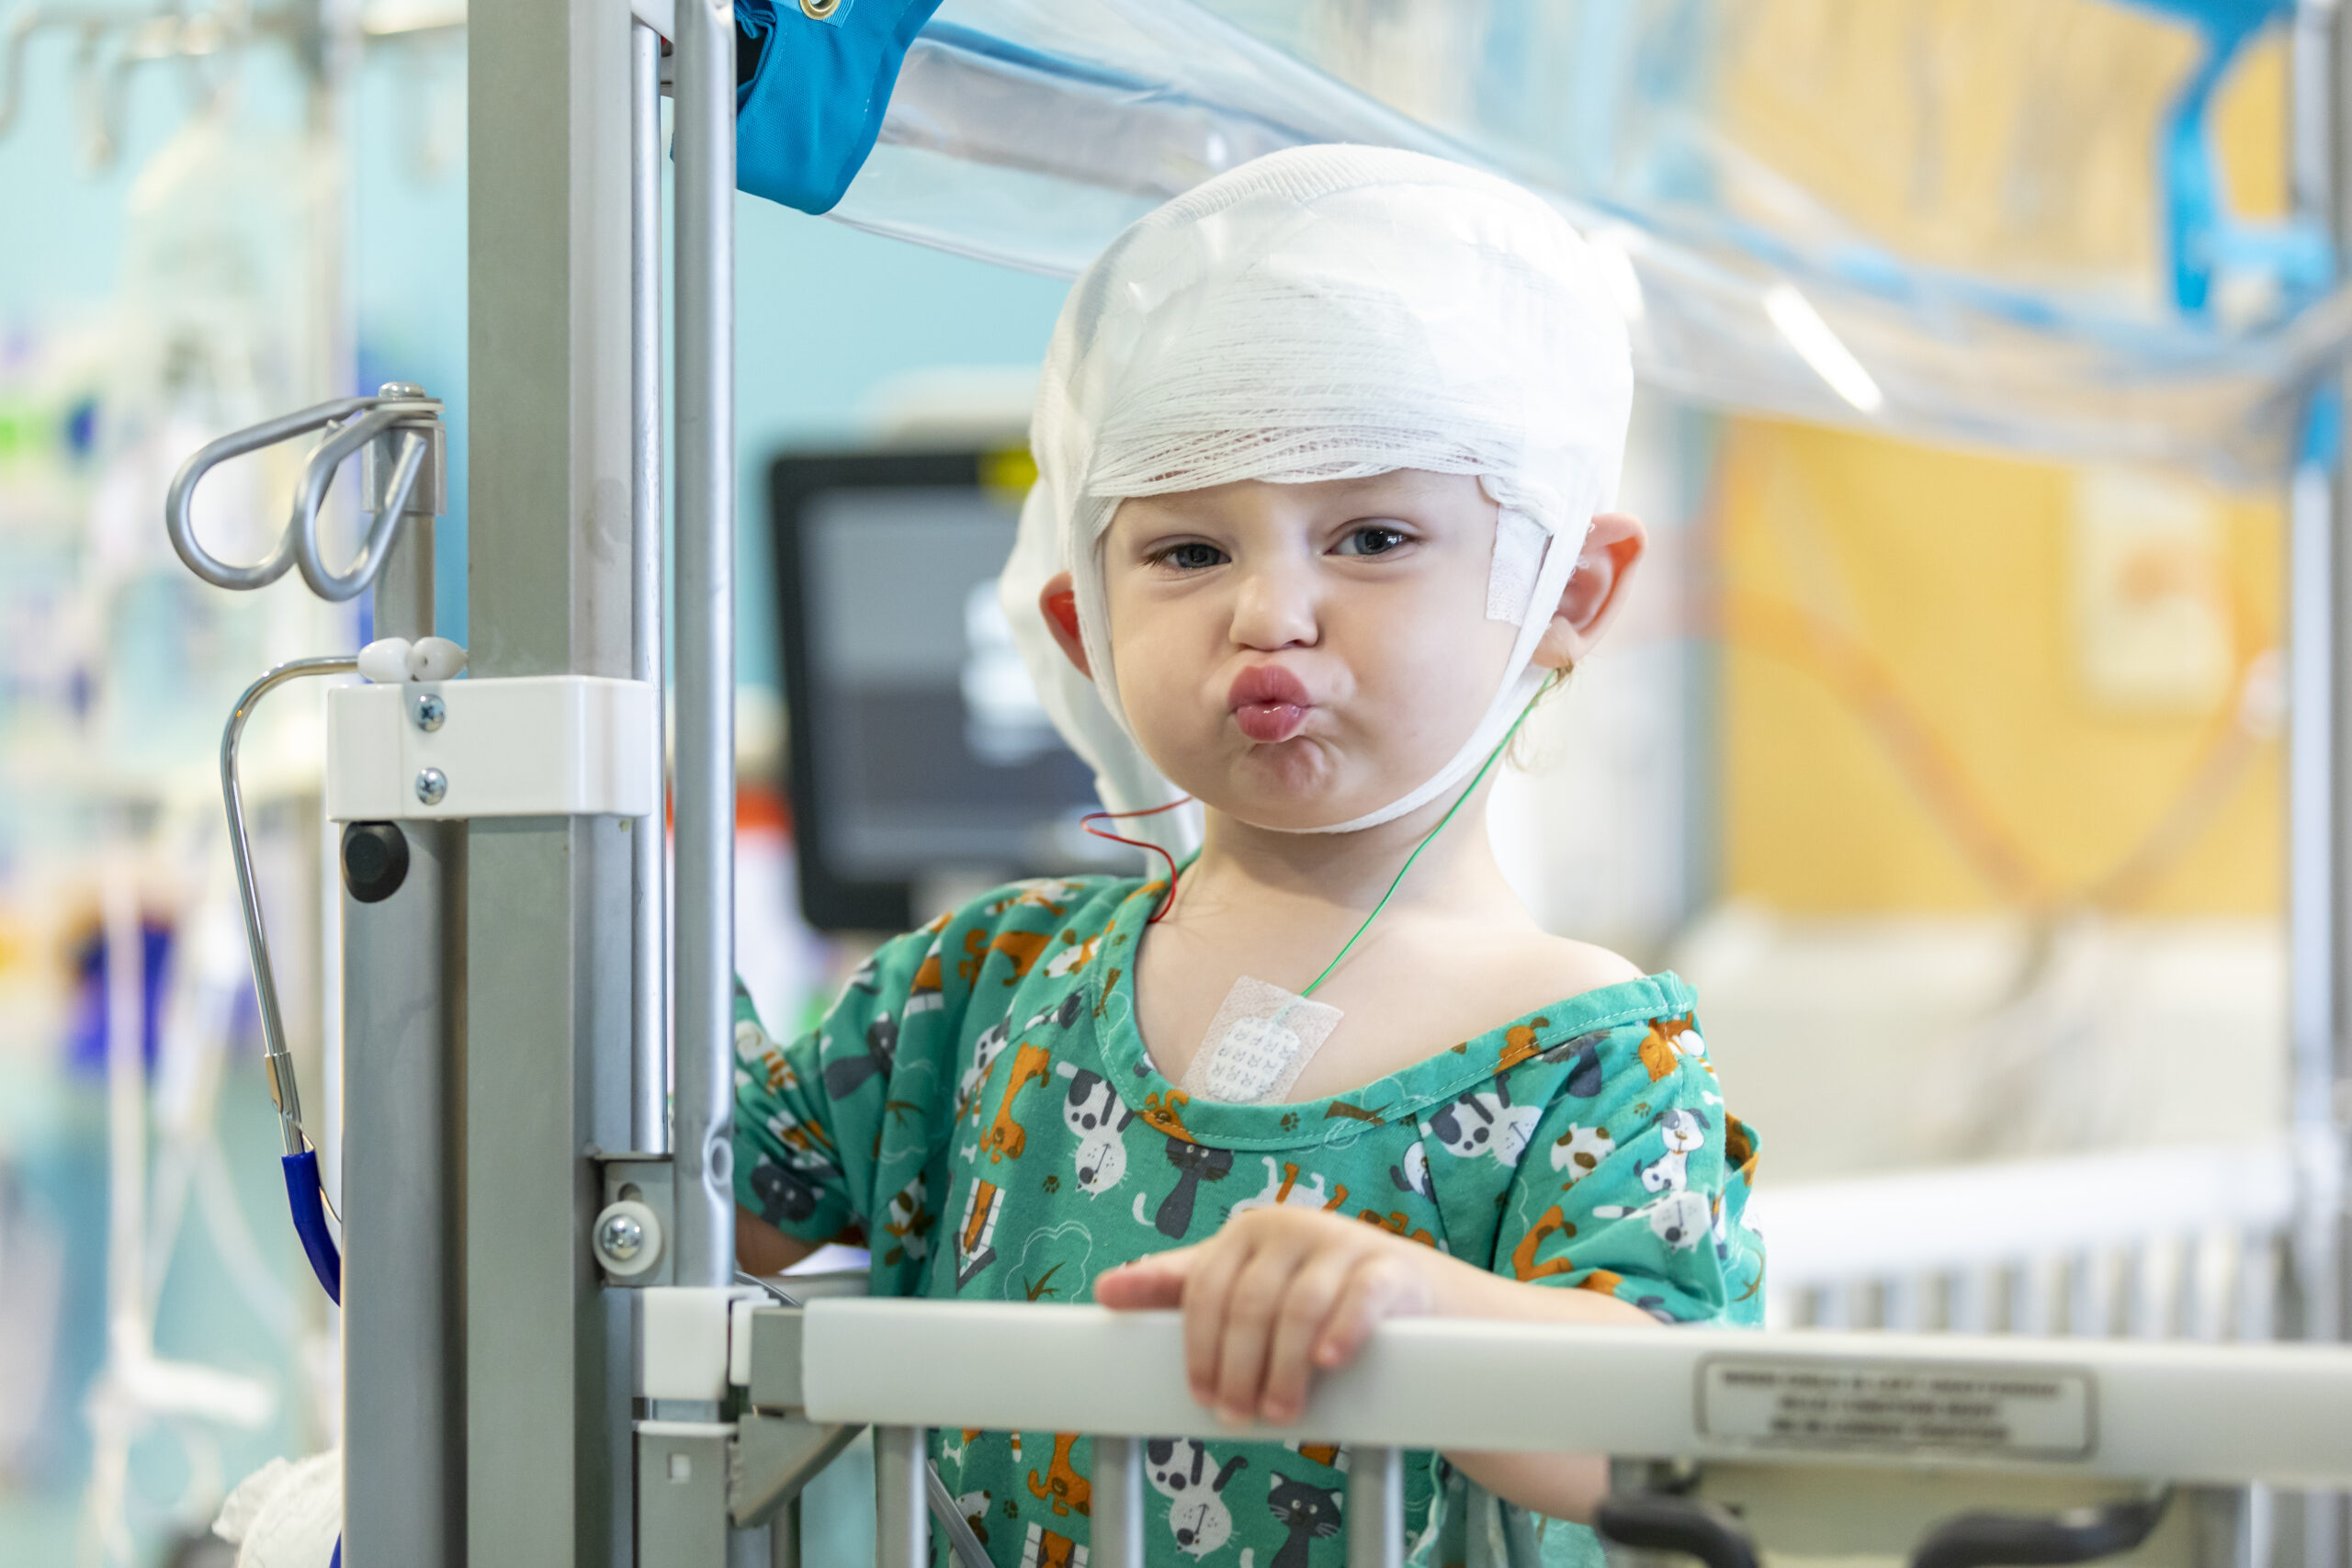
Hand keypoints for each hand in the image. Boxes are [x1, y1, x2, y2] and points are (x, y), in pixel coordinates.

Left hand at [1094, 1207, 1454, 1425]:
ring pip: (1298, 1306)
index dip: (1199, 1348)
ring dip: (1283, 1368)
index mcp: (1244, 1233)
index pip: (1204, 1289)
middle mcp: (1289, 1227)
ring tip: (1280, 1412)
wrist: (1403, 1294)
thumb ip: (1176, 1289)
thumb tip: (1104, 1290)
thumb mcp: (1239, 1286)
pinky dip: (1341, 1330)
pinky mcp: (1387, 1267)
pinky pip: (1360, 1296)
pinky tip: (1327, 1362)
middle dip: (1238, 1368)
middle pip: (1248, 1304)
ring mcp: (1341, 1242)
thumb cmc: (1305, 1293)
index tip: (1201, 1397)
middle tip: (1240, 1418)